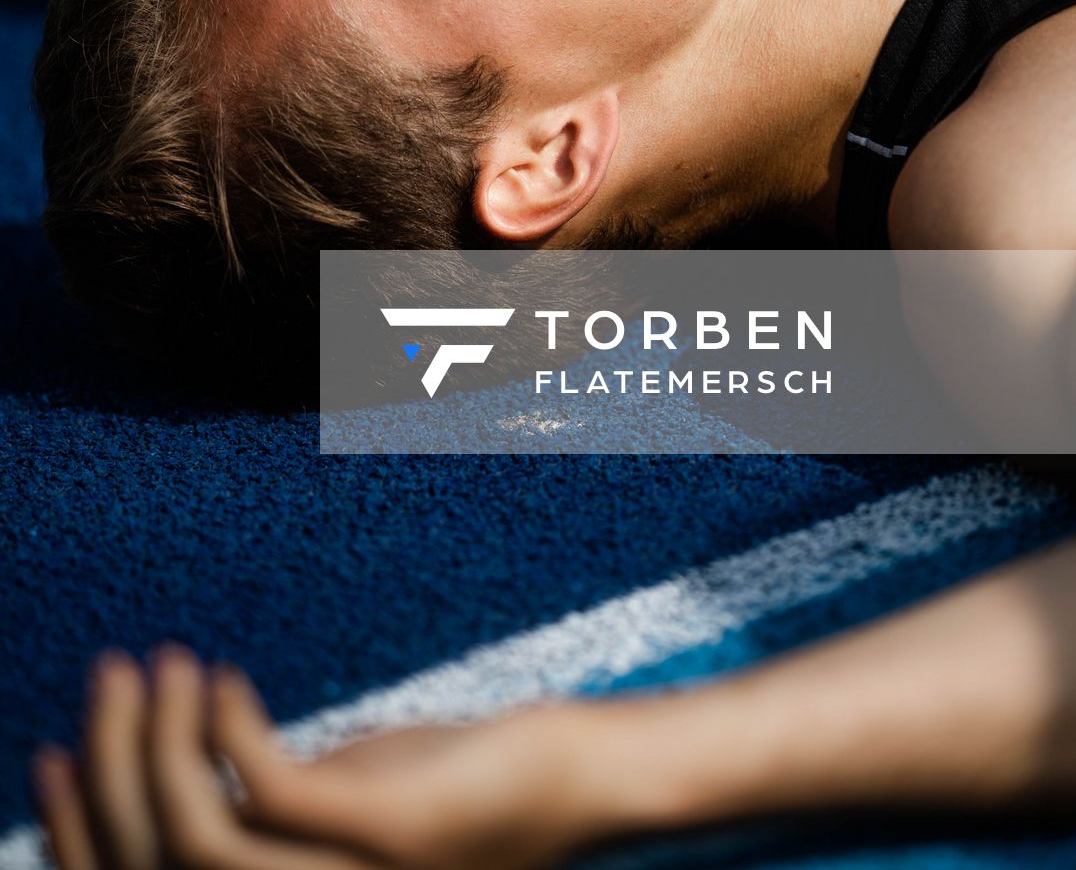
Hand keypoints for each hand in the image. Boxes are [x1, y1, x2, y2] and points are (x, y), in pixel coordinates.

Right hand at [32, 647, 602, 869]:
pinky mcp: (387, 829)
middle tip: (105, 678)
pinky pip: (270, 792)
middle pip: (153, 866)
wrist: (583, 783)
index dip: (82, 833)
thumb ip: (272, 812)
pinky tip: (224, 680)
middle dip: (106, 772)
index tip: (51, 756)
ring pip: (193, 836)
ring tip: (165, 665)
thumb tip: (187, 765)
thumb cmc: (461, 788)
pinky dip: (228, 730)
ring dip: (157, 743)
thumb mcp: (346, 807)